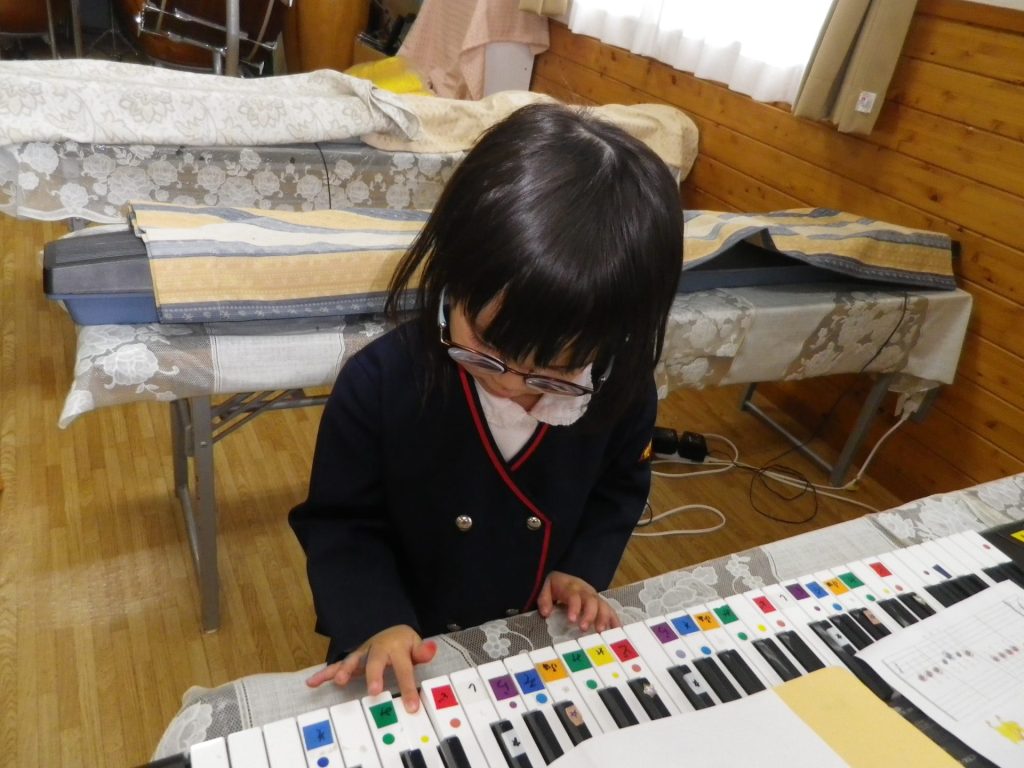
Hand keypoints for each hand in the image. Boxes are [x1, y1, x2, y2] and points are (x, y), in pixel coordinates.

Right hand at [305, 624, 436, 712]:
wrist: (392, 631)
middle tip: (374, 691)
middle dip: (373, 675)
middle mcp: (377, 649)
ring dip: (345, 670)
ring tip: (339, 682)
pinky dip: (324, 674)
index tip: (411, 706)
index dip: (408, 686)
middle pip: (375, 661)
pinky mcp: (353, 660)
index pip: (404, 668)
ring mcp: (363, 654)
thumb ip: (422, 651)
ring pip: (353, 660)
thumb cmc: (404, 644)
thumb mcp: (417, 645)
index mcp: (397, 648)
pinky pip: (337, 665)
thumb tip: (432, 650)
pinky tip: (311, 682)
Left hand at [536, 571, 619, 631]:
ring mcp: (595, 596)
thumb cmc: (556, 585)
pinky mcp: (601, 603)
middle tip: (584, 629)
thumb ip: (544, 599)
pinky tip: (618, 630)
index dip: (574, 607)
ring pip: (603, 605)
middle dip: (589, 615)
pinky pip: (610, 610)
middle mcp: (585, 591)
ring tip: (601, 632)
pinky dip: (615, 620)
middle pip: (591, 601)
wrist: (565, 575)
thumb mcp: (546, 588)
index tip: (572, 620)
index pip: (574, 596)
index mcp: (571, 587)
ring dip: (603, 618)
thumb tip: (546, 612)